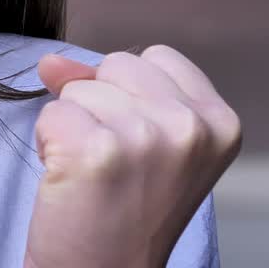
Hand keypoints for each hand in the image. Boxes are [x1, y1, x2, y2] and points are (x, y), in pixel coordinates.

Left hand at [24, 46, 241, 267]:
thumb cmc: (125, 211)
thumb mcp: (147, 143)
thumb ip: (111, 88)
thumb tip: (49, 60)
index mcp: (220, 122)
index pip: (156, 57)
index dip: (130, 92)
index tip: (137, 142)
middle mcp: (192, 127)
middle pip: (117, 64)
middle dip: (101, 104)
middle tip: (113, 163)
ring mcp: (147, 137)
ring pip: (78, 87)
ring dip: (72, 126)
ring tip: (93, 175)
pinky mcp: (97, 151)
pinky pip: (50, 114)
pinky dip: (48, 143)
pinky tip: (70, 181)